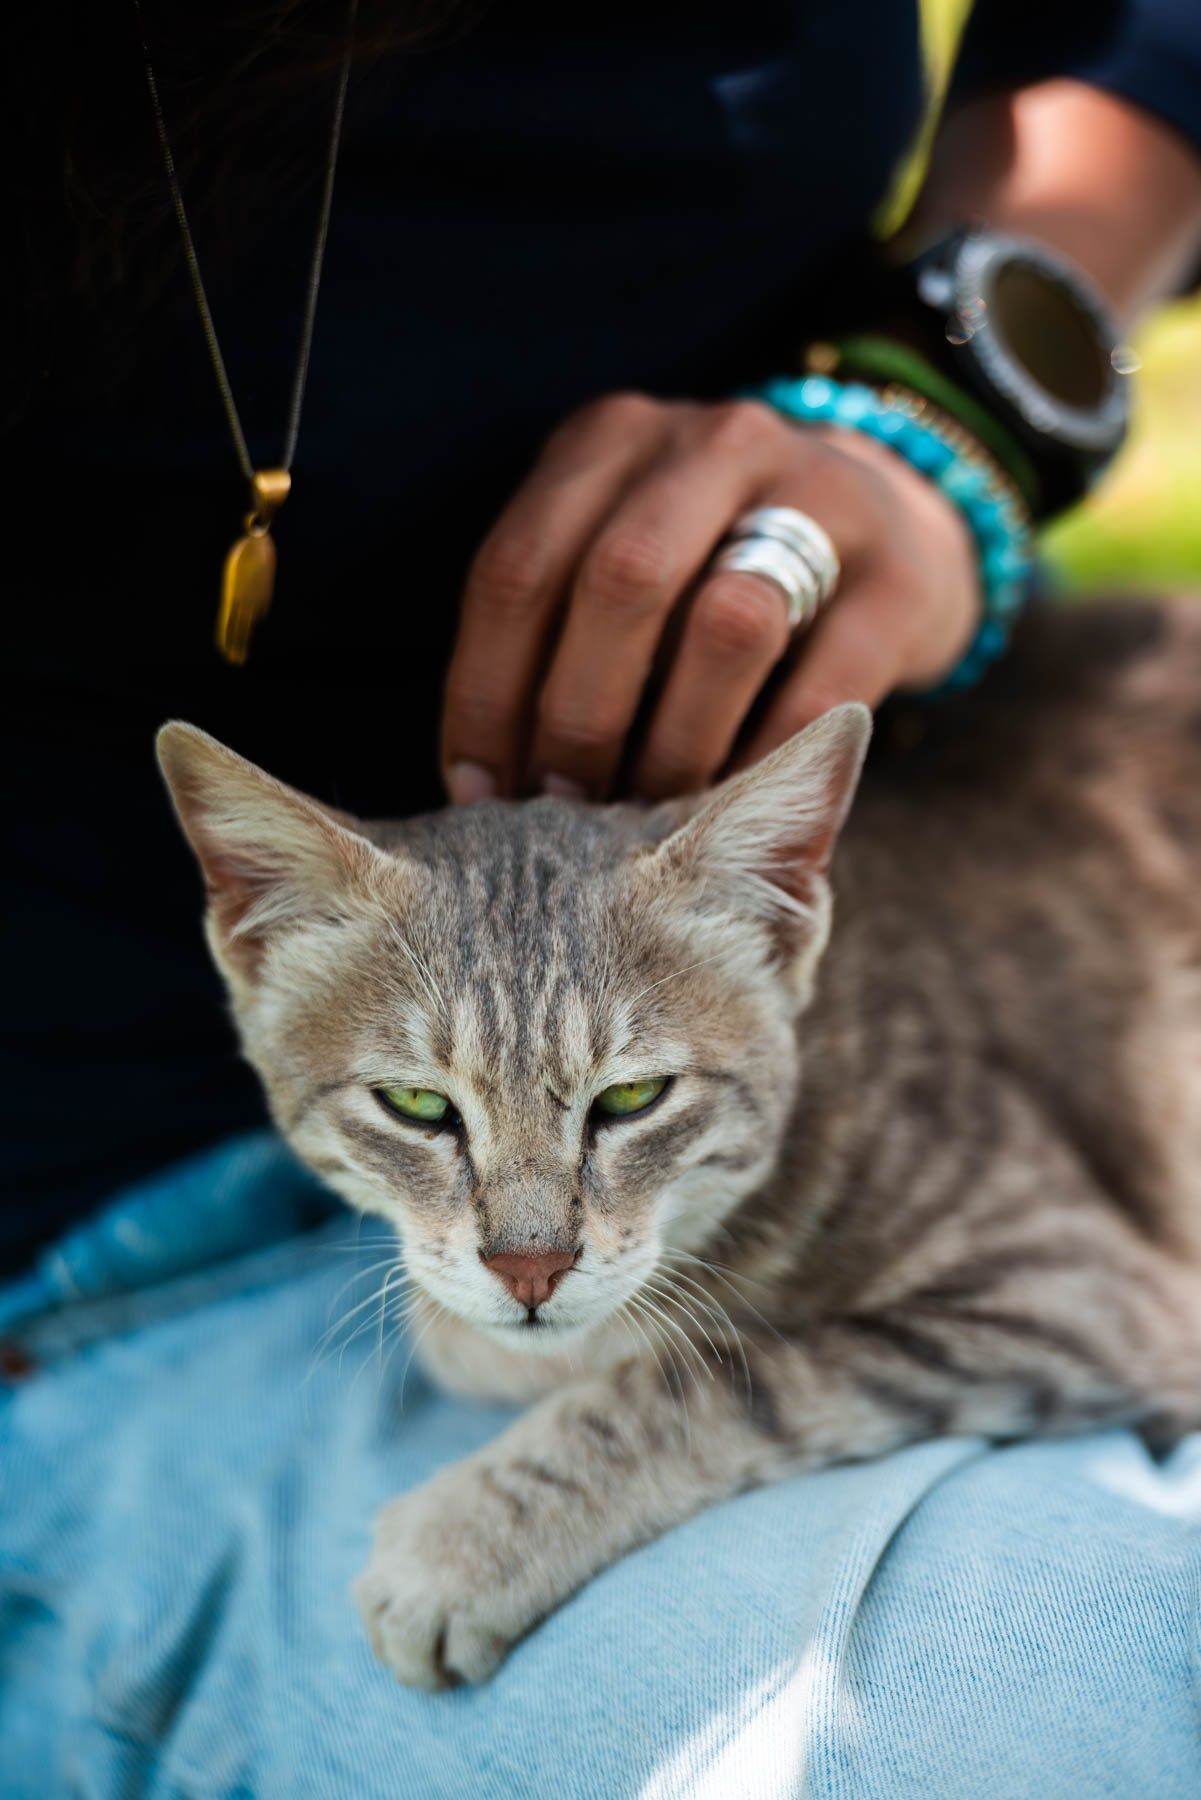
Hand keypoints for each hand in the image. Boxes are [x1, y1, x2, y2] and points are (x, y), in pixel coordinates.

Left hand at [440, 393, 978, 802]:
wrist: (893, 531)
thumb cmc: (715, 574)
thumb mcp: (624, 560)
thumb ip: (557, 632)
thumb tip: (481, 785)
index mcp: (613, 440)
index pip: (519, 566)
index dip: (486, 691)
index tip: (473, 791)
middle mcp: (711, 444)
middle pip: (619, 582)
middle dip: (575, 715)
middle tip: (558, 808)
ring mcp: (819, 497)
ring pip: (726, 624)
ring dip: (670, 743)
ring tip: (640, 819)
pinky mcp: (898, 577)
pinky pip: (820, 690)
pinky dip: (760, 765)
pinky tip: (723, 814)